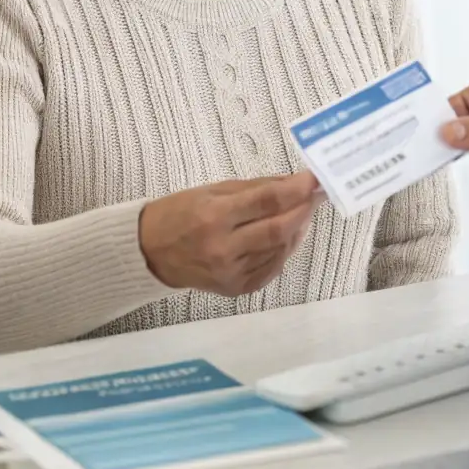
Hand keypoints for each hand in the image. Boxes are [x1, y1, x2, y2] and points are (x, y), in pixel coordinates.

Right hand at [138, 172, 320, 294]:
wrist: (150, 252)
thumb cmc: (180, 213)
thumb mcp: (213, 191)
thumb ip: (255, 188)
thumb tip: (294, 182)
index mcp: (214, 217)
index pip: (266, 202)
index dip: (296, 190)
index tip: (314, 179)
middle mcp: (223, 248)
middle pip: (278, 230)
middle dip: (303, 210)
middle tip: (317, 195)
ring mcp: (231, 273)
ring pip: (279, 250)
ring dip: (296, 229)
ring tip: (301, 212)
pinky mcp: (235, 289)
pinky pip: (271, 268)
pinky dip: (283, 250)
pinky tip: (286, 236)